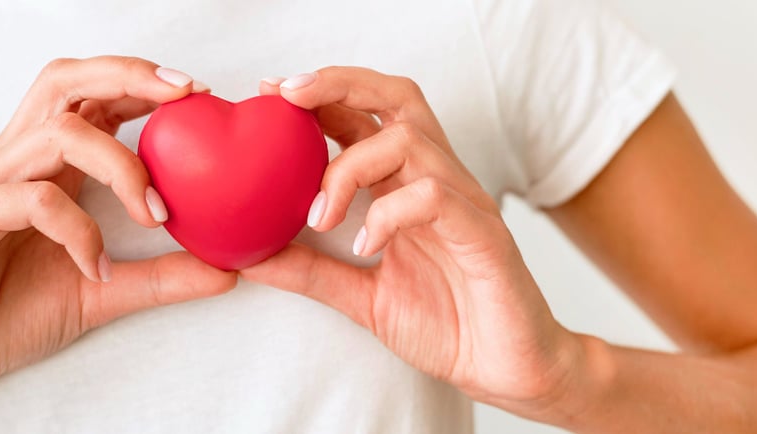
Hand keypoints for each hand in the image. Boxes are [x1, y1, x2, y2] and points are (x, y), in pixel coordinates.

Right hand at [0, 56, 234, 430]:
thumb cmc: (14, 313)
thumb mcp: (105, 292)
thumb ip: (163, 277)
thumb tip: (229, 269)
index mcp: (45, 164)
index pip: (91, 96)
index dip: (141, 82)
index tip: (198, 94)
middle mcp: (14, 160)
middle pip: (64, 82)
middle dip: (128, 76)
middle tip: (185, 96)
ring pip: (58, 134)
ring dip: (121, 166)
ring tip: (155, 213)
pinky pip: (32, 199)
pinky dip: (78, 229)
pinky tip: (96, 267)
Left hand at [244, 67, 585, 416]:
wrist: (508, 368)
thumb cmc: (447, 324)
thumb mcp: (361, 297)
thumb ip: (311, 272)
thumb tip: (249, 256)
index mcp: (408, 186)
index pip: (367, 117)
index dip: (321, 95)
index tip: (271, 92)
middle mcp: (437, 181)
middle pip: (397, 99)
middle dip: (339, 84)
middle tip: (288, 96)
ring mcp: (463, 203)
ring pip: (409, 141)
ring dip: (349, 168)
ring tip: (320, 217)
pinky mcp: (483, 233)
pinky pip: (435, 197)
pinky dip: (389, 215)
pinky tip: (366, 249)